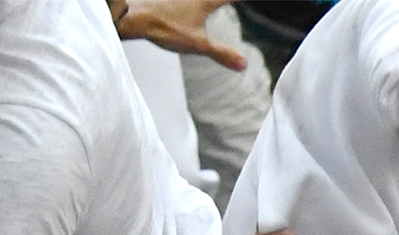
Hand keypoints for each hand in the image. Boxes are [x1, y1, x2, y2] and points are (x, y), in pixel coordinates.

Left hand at [117, 0, 246, 70]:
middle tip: (233, 4)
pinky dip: (192, 4)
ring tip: (215, 5)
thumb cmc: (164, 28)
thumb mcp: (198, 45)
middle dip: (227, 2)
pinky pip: (187, 0)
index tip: (262, 4)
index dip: (242, 1)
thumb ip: (221, 54)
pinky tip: (188, 7)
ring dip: (212, 3)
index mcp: (207, 1)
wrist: (135, 17)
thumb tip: (243, 64)